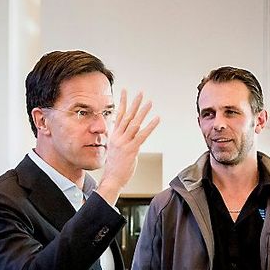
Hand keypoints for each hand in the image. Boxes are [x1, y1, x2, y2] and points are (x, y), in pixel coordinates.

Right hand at [97, 89, 159, 204]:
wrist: (112, 178)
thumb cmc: (115, 166)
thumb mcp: (115, 148)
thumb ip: (121, 139)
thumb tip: (127, 133)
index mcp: (114, 135)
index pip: (118, 115)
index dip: (122, 102)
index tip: (124, 91)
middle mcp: (118, 136)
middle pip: (127, 116)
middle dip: (134, 103)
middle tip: (141, 92)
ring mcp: (124, 142)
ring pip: (135, 123)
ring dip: (143, 112)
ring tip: (150, 102)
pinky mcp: (132, 149)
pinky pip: (142, 135)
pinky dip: (150, 126)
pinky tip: (157, 119)